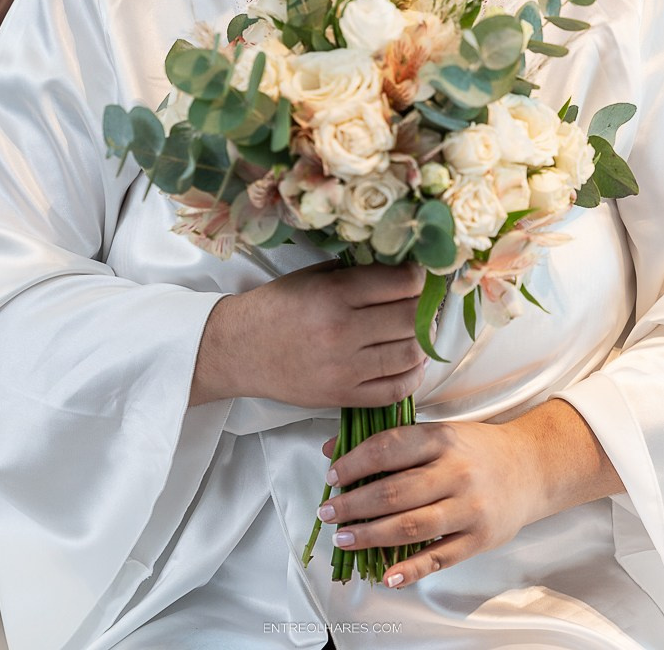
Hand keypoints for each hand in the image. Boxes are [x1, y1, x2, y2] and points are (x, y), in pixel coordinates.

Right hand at [191, 262, 427, 407]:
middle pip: (413, 318)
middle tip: (420, 303)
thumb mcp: (313, 276)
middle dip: (424, 308)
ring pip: (411, 354)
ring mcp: (344, 368)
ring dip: (421, 341)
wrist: (239, 349)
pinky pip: (396, 390)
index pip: (404, 282)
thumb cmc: (277, 306)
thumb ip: (357, 271)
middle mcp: (342, 331)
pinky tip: (408, 361)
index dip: (419, 276)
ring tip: (415, 331)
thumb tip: (402, 266)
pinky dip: (412, 375)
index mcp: (334, 293)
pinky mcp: (342, 396)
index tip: (417, 276)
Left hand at [317, 399, 623, 587]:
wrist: (530, 467)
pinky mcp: (479, 539)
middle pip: (394, 491)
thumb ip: (388, 441)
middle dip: (353, 505)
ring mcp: (469, 508)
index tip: (331, 476)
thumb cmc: (473, 449)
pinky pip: (439, 557)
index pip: (388, 448)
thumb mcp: (436, 432)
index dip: (354, 463)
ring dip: (371, 536)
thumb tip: (331, 449)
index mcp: (441, 439)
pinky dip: (410, 569)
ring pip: (411, 526)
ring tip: (343, 539)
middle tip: (327, 513)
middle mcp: (455, 472)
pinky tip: (385, 575)